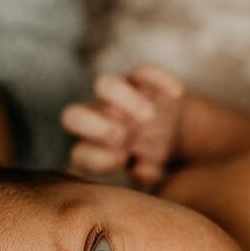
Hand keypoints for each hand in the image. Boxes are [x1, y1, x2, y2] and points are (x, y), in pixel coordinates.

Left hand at [62, 64, 185, 185]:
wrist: (171, 135)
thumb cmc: (148, 163)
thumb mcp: (145, 177)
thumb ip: (143, 178)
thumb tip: (142, 173)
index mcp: (93, 150)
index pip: (80, 154)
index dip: (96, 158)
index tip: (122, 161)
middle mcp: (98, 121)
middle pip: (73, 115)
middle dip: (93, 125)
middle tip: (121, 136)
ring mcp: (118, 98)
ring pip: (105, 85)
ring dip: (122, 97)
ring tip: (148, 115)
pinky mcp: (141, 80)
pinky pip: (144, 72)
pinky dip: (158, 78)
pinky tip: (176, 93)